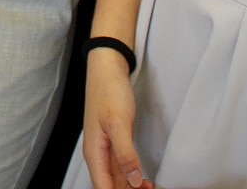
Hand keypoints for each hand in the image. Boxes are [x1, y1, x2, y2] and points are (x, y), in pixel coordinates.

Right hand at [80, 49, 152, 188]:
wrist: (107, 70)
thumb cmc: (109, 92)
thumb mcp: (119, 124)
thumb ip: (125, 154)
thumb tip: (133, 181)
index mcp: (95, 153)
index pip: (103, 187)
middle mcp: (98, 154)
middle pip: (110, 185)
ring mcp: (106, 149)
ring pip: (117, 179)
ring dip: (132, 187)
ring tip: (151, 188)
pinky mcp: (114, 142)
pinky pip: (122, 167)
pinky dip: (133, 177)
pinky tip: (145, 181)